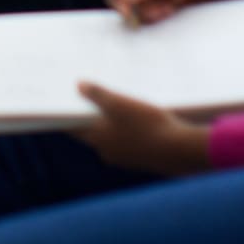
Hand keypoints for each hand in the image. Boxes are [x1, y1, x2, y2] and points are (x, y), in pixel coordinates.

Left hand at [74, 83, 210, 175]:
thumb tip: (78, 86)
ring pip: (112, 135)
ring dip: (111, 120)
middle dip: (91, 112)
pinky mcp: (142, 157)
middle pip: (92, 130)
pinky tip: (136, 114)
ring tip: (115, 98)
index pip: (74, 127)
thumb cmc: (146, 124)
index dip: (68, 112)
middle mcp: (108, 152)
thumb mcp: (119, 103)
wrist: (180, 150)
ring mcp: (125, 157)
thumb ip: (96, 94)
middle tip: (90, 91)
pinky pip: (128, 140)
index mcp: (98, 140)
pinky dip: (127, 128)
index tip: (64, 98)